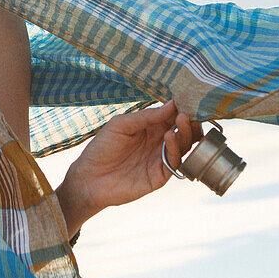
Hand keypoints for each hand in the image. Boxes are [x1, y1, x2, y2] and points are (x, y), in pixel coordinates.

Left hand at [56, 100, 202, 235]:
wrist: (89, 179)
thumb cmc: (101, 149)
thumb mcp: (121, 125)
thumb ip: (146, 116)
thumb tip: (172, 104)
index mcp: (150, 128)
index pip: (172, 116)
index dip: (181, 108)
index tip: (189, 97)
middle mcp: (158, 142)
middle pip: (183, 131)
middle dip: (189, 120)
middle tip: (189, 111)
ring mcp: (160, 159)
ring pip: (184, 145)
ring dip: (185, 132)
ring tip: (181, 120)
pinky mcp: (160, 176)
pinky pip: (174, 162)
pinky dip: (175, 148)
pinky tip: (169, 136)